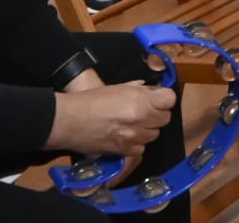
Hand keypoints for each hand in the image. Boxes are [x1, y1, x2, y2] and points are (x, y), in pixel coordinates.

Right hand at [46, 82, 176, 162]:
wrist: (68, 121)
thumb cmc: (90, 100)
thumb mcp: (118, 88)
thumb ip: (139, 89)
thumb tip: (153, 90)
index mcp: (141, 100)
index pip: (170, 99)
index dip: (164, 98)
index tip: (158, 98)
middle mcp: (141, 119)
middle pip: (165, 118)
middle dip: (156, 114)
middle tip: (143, 111)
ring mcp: (134, 137)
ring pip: (155, 134)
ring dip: (147, 129)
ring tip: (131, 124)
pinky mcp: (124, 151)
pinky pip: (141, 148)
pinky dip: (136, 143)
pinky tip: (125, 136)